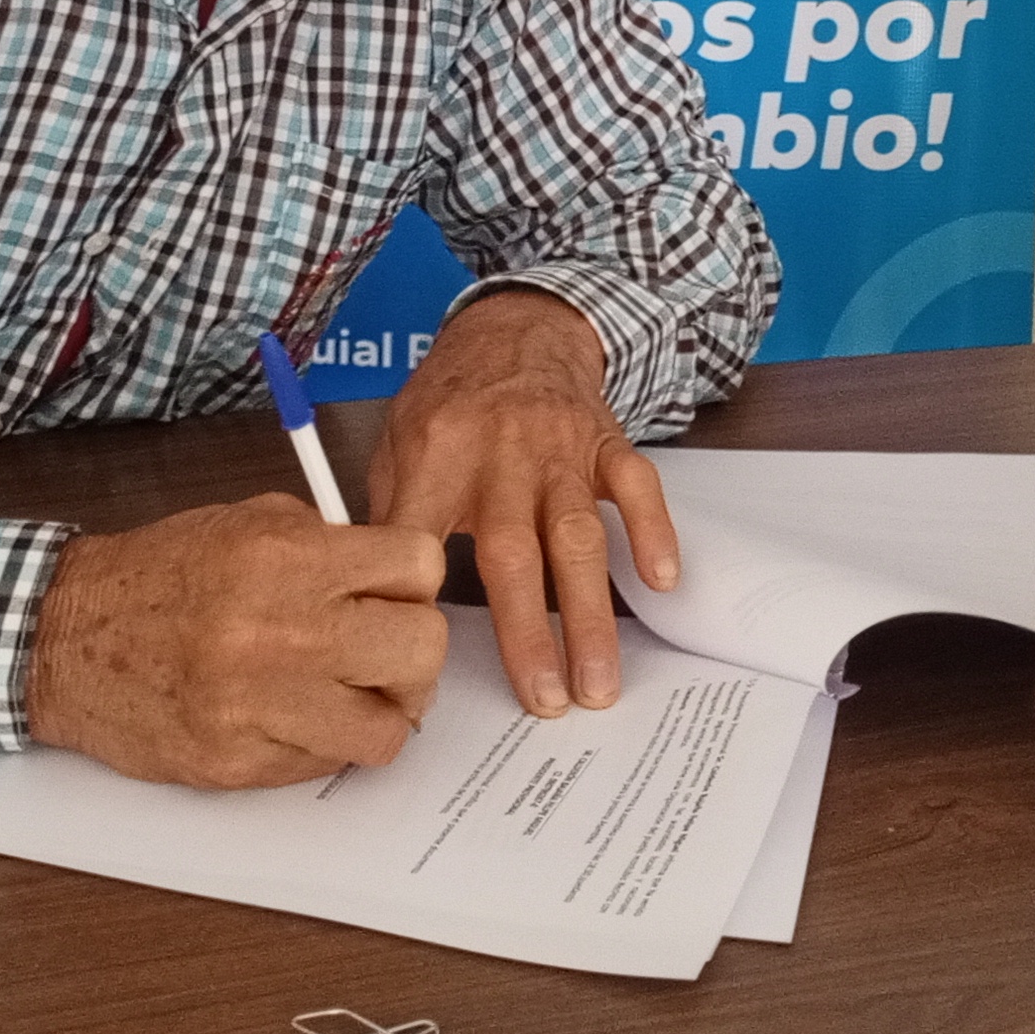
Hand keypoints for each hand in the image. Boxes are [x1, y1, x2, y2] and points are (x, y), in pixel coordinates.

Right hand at [24, 496, 446, 787]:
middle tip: (384, 655)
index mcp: (286, 557)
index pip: (419, 568)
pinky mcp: (239, 763)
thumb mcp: (245, 522)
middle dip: (412, 655)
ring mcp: (260, 705)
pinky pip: (326, 766)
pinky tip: (292, 718)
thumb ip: (325, 544)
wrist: (64, 638)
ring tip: (347, 698)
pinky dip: (323, 746)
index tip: (397, 593)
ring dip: (378, 715)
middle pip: (420, 651)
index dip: (416, 582)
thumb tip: (394, 577)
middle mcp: (280, 630)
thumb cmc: (156, 576)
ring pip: (388, 730)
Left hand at [366, 287, 674, 717]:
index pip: (421, 538)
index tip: (423, 670)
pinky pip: (634, 488)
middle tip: (546, 702)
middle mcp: (500, 453)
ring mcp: (558, 448)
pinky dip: (652, 532)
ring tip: (599, 681)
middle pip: (513, 553)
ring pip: (577, 536)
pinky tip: (660, 582)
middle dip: (529, 634)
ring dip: (590, 613)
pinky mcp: (604, 442)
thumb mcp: (396, 442)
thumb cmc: (450, 401)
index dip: (419, 604)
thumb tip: (375, 601)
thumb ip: (390, 515)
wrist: (514, 330)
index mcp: (436, 453)